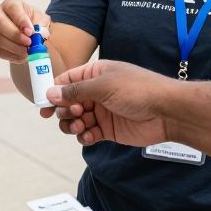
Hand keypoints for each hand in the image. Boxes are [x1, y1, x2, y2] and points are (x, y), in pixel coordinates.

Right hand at [0, 0, 49, 62]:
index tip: (31, 31)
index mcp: (11, 4)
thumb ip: (41, 25)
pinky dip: (10, 55)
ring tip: (27, 51)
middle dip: (15, 34)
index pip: (12, 8)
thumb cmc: (33, 23)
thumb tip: (39, 33)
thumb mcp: (41, 20)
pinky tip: (21, 56)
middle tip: (29, 43)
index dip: (21, 19)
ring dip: (13, 47)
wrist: (28, 34)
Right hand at [47, 60, 173, 146]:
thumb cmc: (139, 90)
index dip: (52, 92)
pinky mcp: (109, 129)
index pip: (66, 82)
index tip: (43, 106)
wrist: (167, 111)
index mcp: (95, 74)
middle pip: (68, 103)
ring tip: (81, 126)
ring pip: (76, 120)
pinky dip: (85, 136)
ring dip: (73, 124)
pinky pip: (88, 134)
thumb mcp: (104, 85)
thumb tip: (51, 93)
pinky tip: (90, 136)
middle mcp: (96, 92)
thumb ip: (76, 91)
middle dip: (64, 110)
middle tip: (75, 114)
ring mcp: (102, 111)